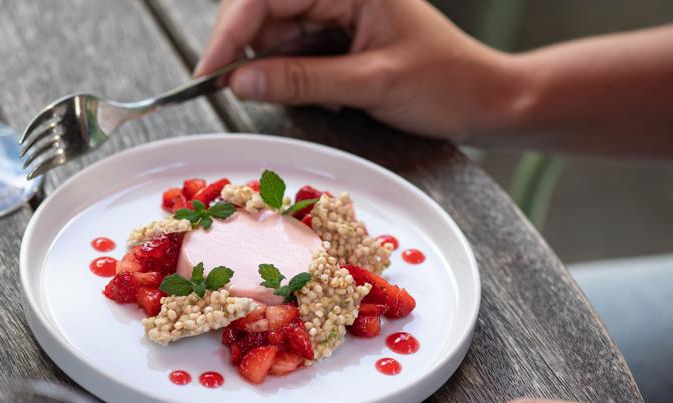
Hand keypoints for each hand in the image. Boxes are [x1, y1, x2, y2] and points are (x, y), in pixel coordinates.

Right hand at [195, 0, 522, 140]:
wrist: (482, 101)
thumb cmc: (446, 84)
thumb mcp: (371, 83)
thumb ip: (301, 81)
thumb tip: (239, 82)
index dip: (230, 33)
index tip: (208, 72)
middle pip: (262, 12)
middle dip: (250, 53)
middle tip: (241, 91)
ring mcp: (336, 11)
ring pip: (274, 37)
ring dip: (276, 70)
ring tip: (324, 94)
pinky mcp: (337, 35)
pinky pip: (293, 53)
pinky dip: (293, 77)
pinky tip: (326, 91)